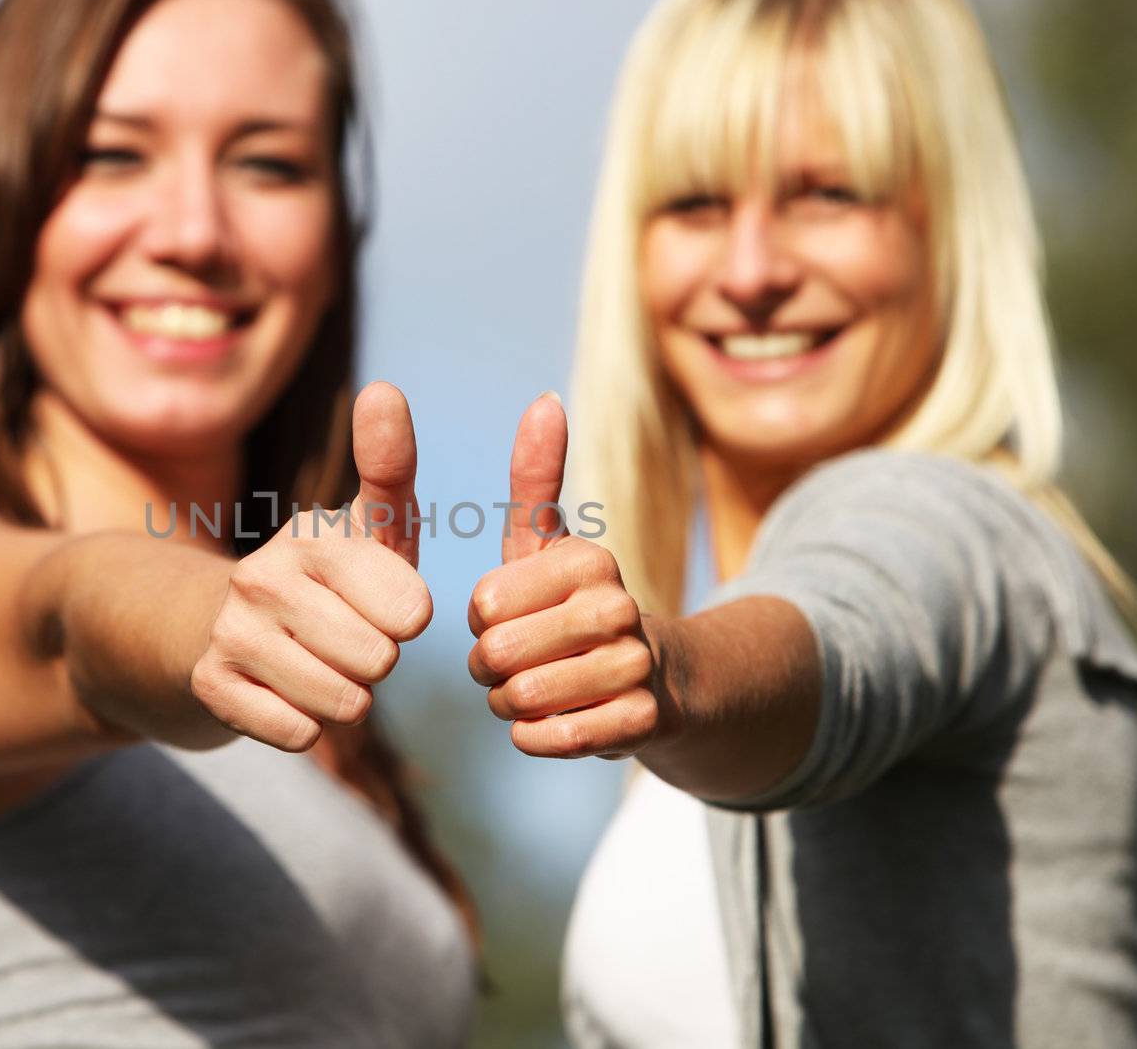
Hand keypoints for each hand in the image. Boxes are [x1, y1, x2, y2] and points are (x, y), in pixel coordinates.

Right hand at [191, 381, 431, 750]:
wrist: (208, 629)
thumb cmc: (321, 581)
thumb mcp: (365, 528)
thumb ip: (389, 467)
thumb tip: (385, 388)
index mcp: (314, 534)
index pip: (411, 608)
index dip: (406, 620)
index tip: (383, 603)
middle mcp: (265, 574)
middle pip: (379, 661)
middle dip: (375, 663)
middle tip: (344, 640)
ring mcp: (232, 630)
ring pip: (342, 704)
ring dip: (342, 700)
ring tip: (317, 666)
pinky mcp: (209, 686)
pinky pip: (300, 735)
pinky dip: (304, 727)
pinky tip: (281, 694)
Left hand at [466, 393, 664, 758]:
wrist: (656, 677)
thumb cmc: (572, 606)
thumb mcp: (547, 545)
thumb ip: (536, 476)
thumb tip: (544, 399)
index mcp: (588, 559)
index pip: (485, 602)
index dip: (480, 621)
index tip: (505, 618)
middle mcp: (619, 607)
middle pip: (501, 652)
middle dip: (489, 667)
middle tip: (508, 664)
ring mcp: (636, 665)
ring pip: (528, 697)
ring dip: (512, 703)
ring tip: (529, 691)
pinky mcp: (645, 720)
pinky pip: (560, 737)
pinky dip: (539, 735)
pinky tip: (549, 722)